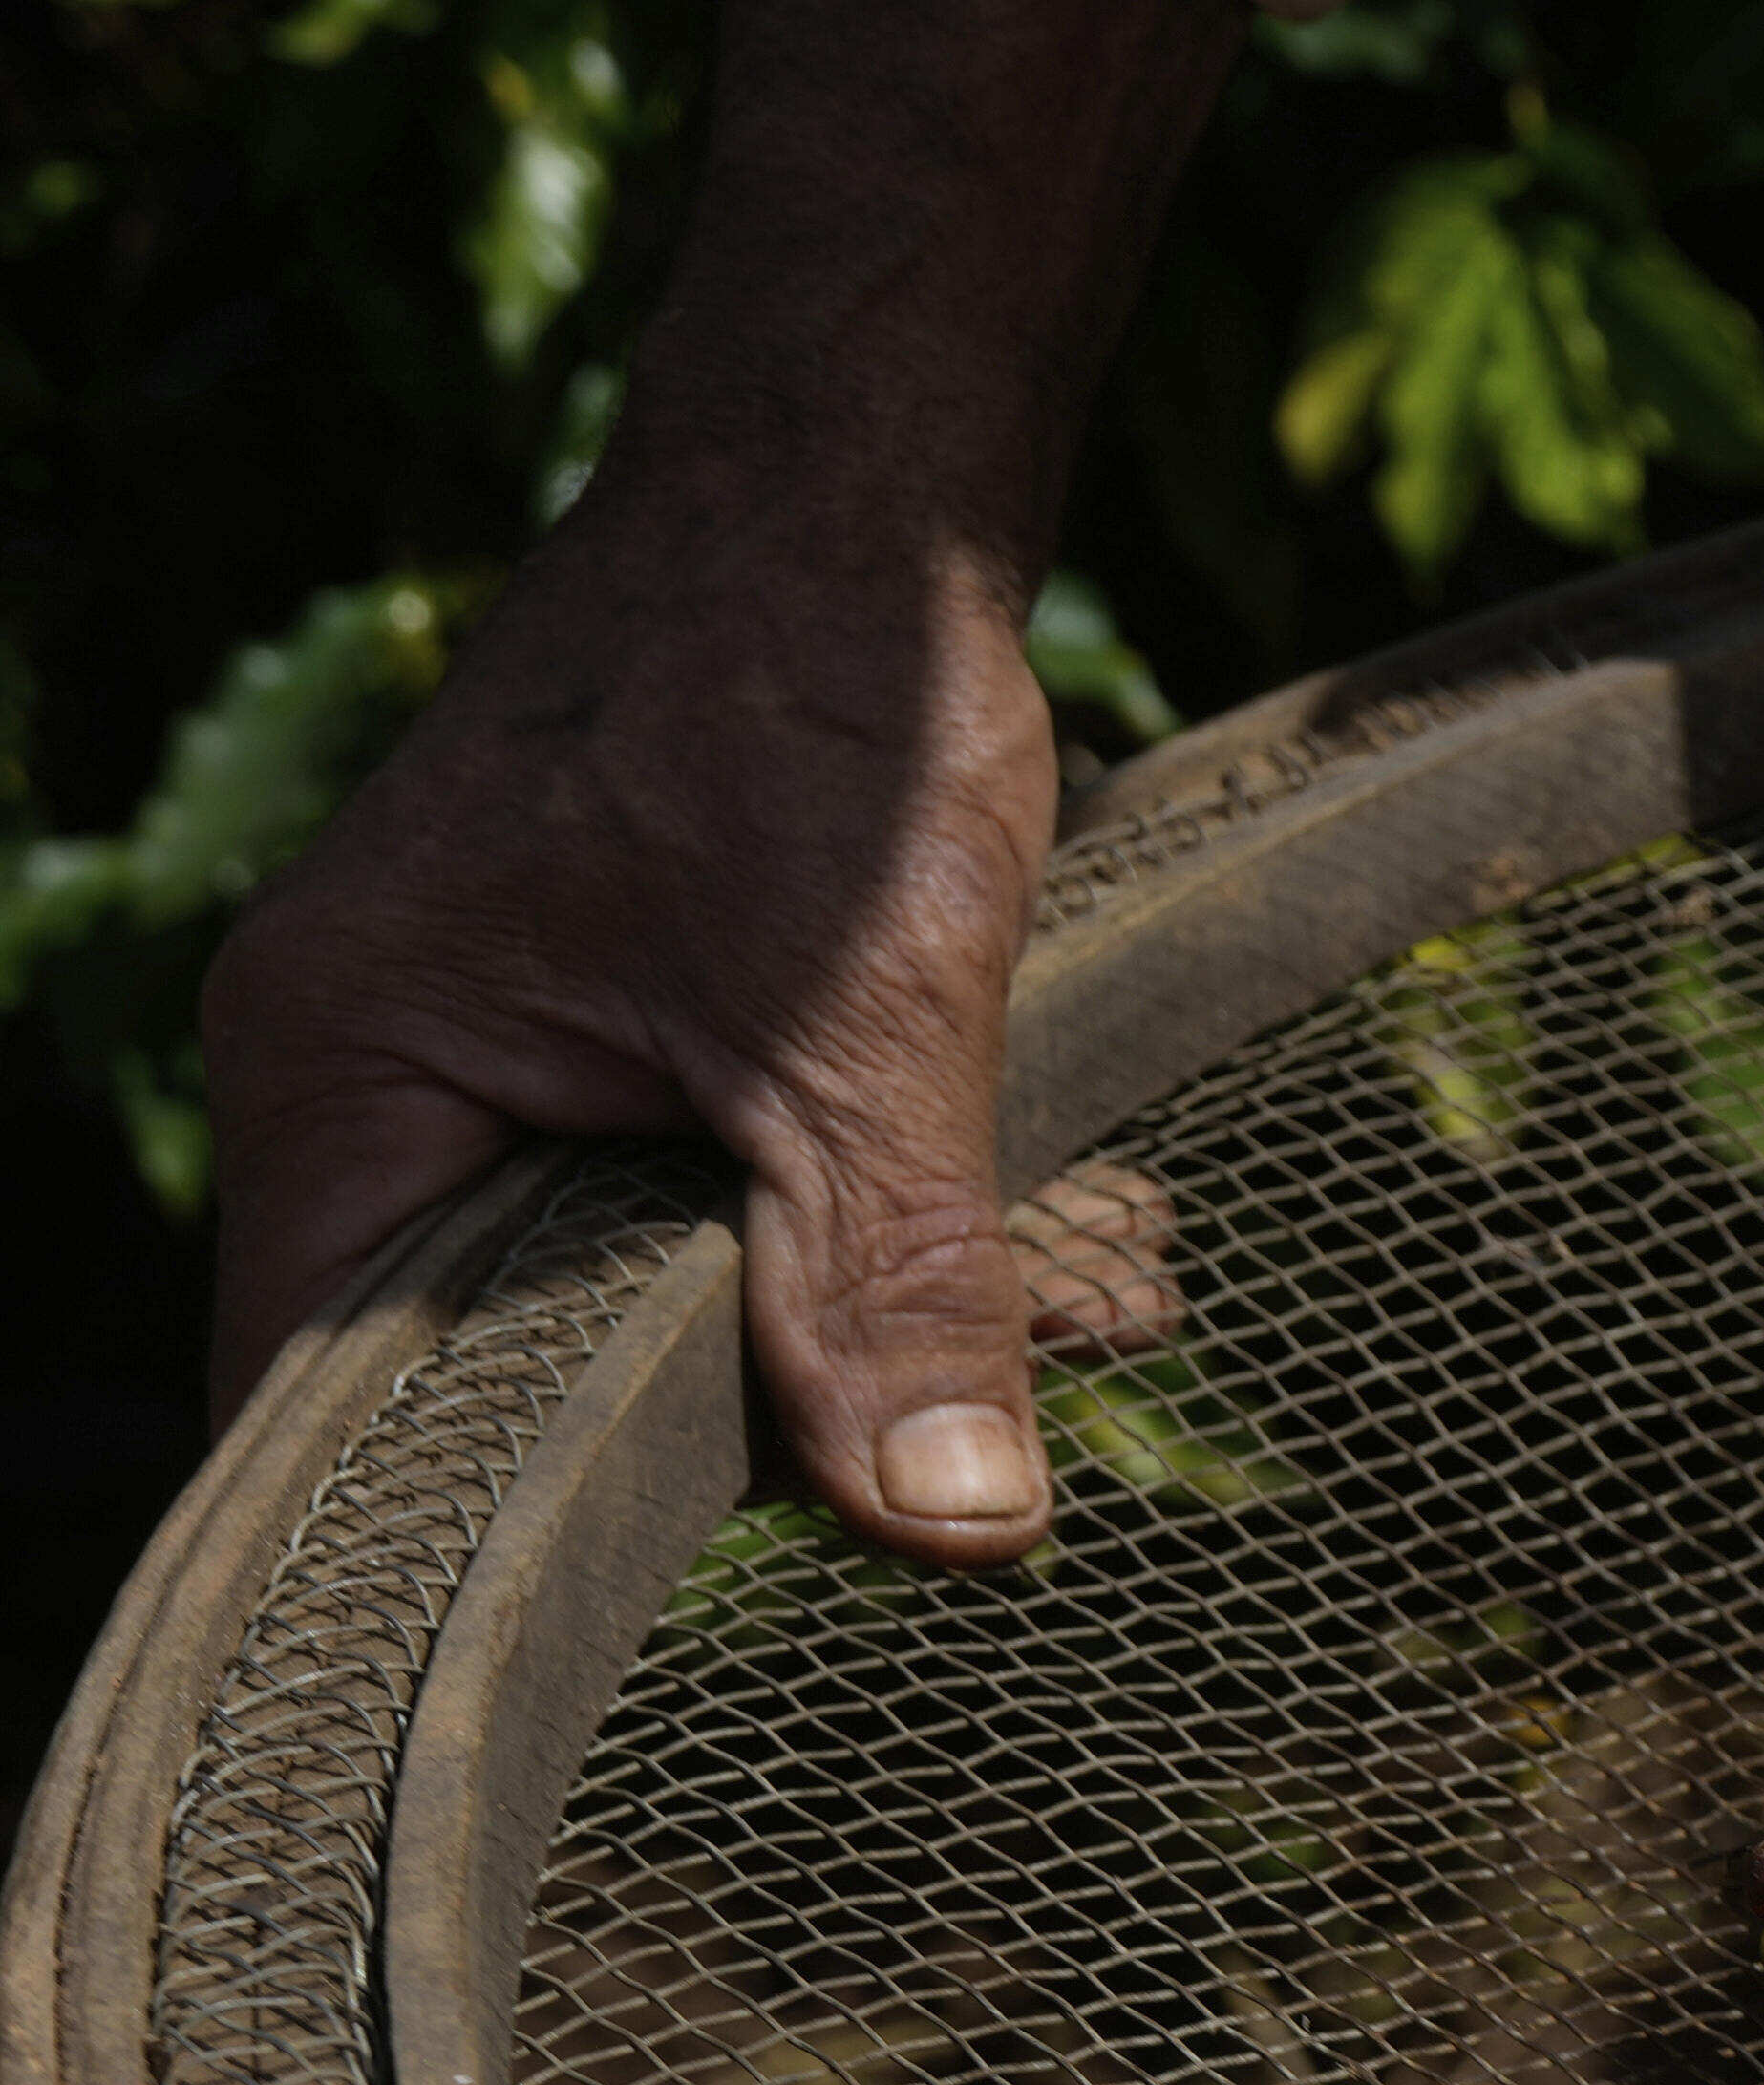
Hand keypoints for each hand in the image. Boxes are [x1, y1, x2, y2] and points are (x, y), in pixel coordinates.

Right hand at [200, 452, 1099, 1559]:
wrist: (876, 488)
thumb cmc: (819, 707)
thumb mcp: (873, 1033)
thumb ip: (895, 1287)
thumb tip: (957, 1534)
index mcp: (347, 1078)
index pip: (328, 1414)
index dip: (488, 1547)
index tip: (691, 1596)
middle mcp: (387, 1072)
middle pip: (541, 1372)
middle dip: (800, 1408)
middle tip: (1031, 1415)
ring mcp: (508, 1041)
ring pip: (685, 1281)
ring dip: (906, 1310)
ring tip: (1114, 1283)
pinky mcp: (635, 1015)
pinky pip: (747, 1187)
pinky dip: (909, 1219)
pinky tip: (1094, 1226)